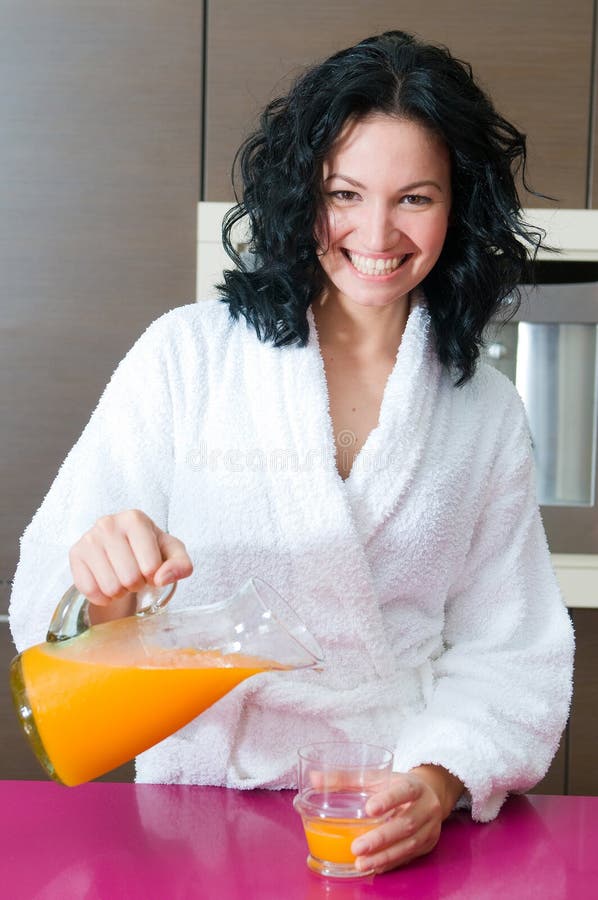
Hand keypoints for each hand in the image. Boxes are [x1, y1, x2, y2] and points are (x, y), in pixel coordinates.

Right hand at [69, 509, 192, 605]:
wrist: (124, 547)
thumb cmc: (151, 549)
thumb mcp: (173, 553)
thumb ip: (180, 565)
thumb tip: (162, 578)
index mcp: (135, 519)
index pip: (151, 566)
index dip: (154, 576)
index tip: (151, 569)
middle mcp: (109, 523)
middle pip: (129, 578)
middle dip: (137, 584)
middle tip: (135, 574)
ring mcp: (89, 538)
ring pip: (110, 587)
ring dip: (120, 591)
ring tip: (122, 578)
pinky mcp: (75, 554)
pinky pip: (90, 590)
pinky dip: (102, 596)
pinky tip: (107, 583)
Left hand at [351, 765, 462, 873]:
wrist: (429, 795)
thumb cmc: (396, 785)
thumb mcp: (376, 778)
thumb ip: (346, 779)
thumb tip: (314, 778)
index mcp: (414, 785)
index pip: (404, 791)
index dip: (388, 800)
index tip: (369, 809)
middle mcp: (427, 807)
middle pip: (406, 824)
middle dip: (381, 838)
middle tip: (357, 847)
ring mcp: (430, 828)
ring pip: (409, 845)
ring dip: (384, 856)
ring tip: (360, 863)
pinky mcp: (428, 845)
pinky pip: (409, 857)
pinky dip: (390, 863)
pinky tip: (374, 867)